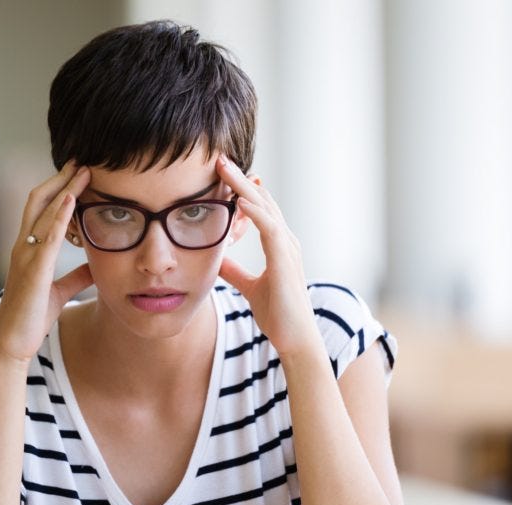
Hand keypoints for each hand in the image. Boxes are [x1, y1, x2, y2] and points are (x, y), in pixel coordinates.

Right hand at [0, 162, 93, 362]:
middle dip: (60, 178)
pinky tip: (72, 200)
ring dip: (64, 189)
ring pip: (42, 212)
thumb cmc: (32, 318)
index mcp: (28, 250)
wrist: (13, 344)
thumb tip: (96, 266)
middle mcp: (23, 247)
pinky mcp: (32, 270)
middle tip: (82, 160)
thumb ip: (76, 277)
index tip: (78, 173)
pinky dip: (59, 216)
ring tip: (84, 171)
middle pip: (39, 201)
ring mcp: (25, 256)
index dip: (59, 189)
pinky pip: (47, 237)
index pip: (41, 209)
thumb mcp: (60, 292)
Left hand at [215, 155, 322, 359]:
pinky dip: (255, 212)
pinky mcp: (285, 260)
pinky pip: (270, 229)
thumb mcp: (250, 287)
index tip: (220, 174)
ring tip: (224, 168)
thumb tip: (216, 261)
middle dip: (240, 179)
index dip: (241, 190)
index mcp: (279, 246)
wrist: (295, 340)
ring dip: (244, 187)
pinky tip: (239, 200)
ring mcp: (288, 249)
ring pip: (265, 208)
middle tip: (219, 158)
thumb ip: (236, 272)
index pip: (259, 209)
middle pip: (262, 201)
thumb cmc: (278, 315)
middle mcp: (286, 242)